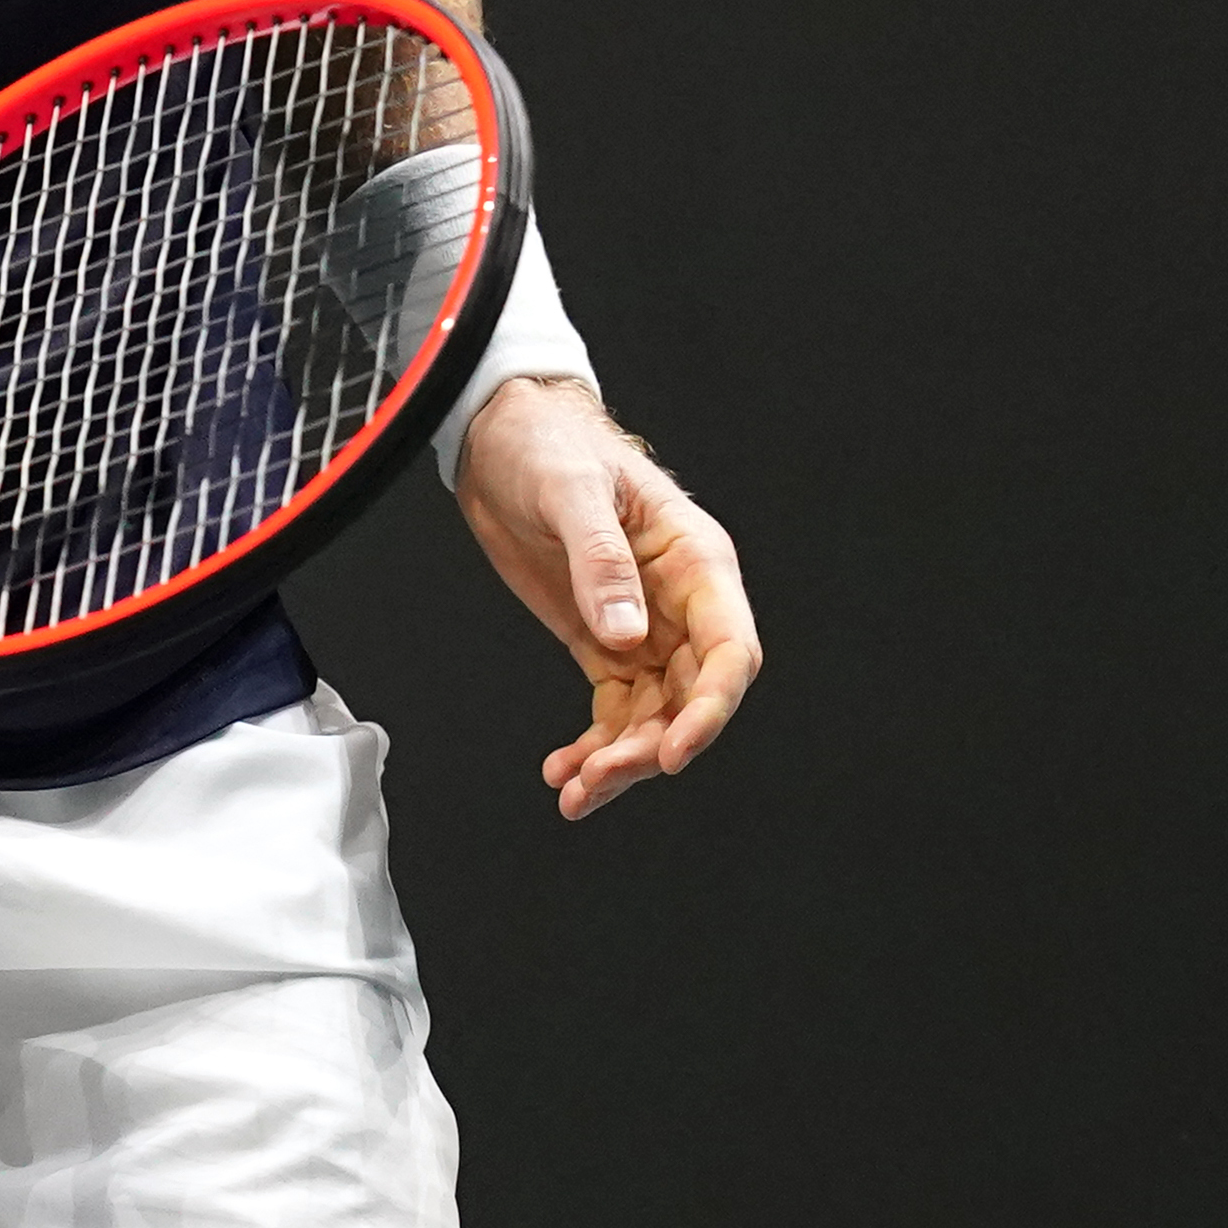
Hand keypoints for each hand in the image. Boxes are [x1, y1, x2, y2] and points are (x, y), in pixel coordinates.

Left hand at [458, 379, 762, 822]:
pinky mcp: (604, 643)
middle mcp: (681, 603)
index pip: (729, 648)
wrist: (498, 435)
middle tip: (599, 779)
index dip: (710, 707)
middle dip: (653, 746)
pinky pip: (615, 710)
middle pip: (693, 696)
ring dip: (622, 760)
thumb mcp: (569, 490)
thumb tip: (629, 636)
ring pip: (655, 715)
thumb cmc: (548, 443)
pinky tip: (564, 773)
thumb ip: (601, 560)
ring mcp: (645, 628)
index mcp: (694, 560)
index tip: (673, 752)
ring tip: (574, 792)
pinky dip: (595, 746)